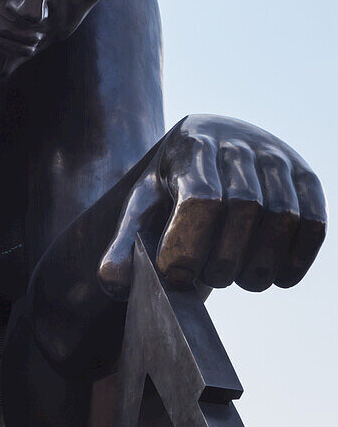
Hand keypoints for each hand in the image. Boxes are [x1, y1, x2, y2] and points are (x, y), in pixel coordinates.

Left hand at [98, 114, 326, 295]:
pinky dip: (296, 259)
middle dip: (223, 259)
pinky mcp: (306, 178)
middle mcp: (239, 144)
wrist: (208, 154)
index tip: (173, 274)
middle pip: (243, 209)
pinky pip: (314, 223)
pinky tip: (276, 279)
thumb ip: (124, 244)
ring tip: (238, 280)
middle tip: (207, 279)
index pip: (200, 198)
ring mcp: (278, 158)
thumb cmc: (170, 189)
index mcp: (192, 145)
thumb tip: (112, 282)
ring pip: (282, 217)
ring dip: (260, 264)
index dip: (187, 245)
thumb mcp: (141, 208)